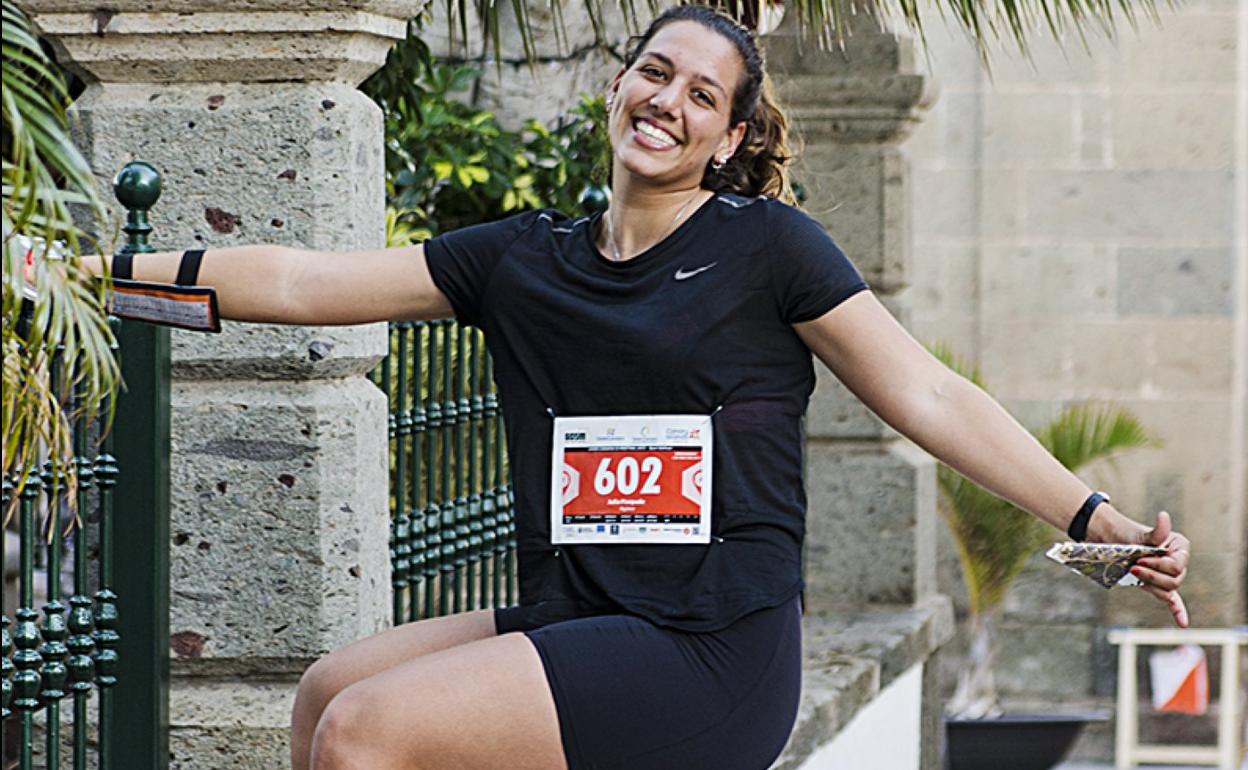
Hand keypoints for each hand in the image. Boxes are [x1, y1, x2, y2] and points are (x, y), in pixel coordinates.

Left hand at [1128, 511, 1190, 627]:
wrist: (1110, 539)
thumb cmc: (1126, 534)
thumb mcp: (1140, 533)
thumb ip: (1156, 532)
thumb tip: (1163, 516)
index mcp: (1180, 548)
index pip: (1177, 566)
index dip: (1158, 566)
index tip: (1140, 560)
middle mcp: (1178, 562)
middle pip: (1174, 581)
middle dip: (1151, 575)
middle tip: (1133, 567)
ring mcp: (1168, 575)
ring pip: (1168, 590)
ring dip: (1150, 584)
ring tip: (1134, 573)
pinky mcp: (1157, 584)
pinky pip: (1172, 600)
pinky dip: (1178, 611)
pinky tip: (1183, 624)